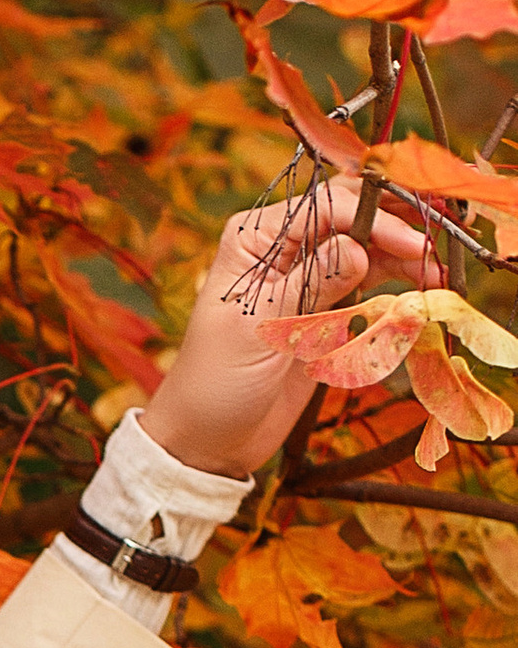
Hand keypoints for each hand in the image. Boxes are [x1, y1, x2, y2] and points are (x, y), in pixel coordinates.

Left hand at [140, 184, 446, 479]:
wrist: (210, 440)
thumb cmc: (215, 382)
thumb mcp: (260, 327)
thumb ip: (311, 284)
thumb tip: (359, 247)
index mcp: (255, 239)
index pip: (326, 207)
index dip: (372, 220)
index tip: (409, 244)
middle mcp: (283, 249)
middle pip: (353, 219)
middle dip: (395, 229)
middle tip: (436, 249)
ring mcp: (308, 279)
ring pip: (369, 251)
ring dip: (404, 260)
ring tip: (436, 277)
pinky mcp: (327, 312)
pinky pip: (370, 287)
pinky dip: (397, 287)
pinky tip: (423, 292)